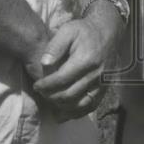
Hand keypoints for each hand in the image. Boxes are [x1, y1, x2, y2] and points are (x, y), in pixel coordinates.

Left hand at [31, 4, 125, 120]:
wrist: (107, 32)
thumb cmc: (85, 31)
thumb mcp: (68, 30)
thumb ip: (55, 46)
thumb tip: (44, 63)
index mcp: (86, 60)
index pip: (61, 80)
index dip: (46, 86)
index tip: (36, 85)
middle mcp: (96, 75)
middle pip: (69, 95)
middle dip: (51, 97)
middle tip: (41, 93)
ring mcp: (102, 84)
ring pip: (80, 105)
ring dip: (62, 107)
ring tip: (50, 102)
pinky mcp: (105, 88)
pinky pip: (91, 106)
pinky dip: (76, 113)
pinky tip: (63, 113)